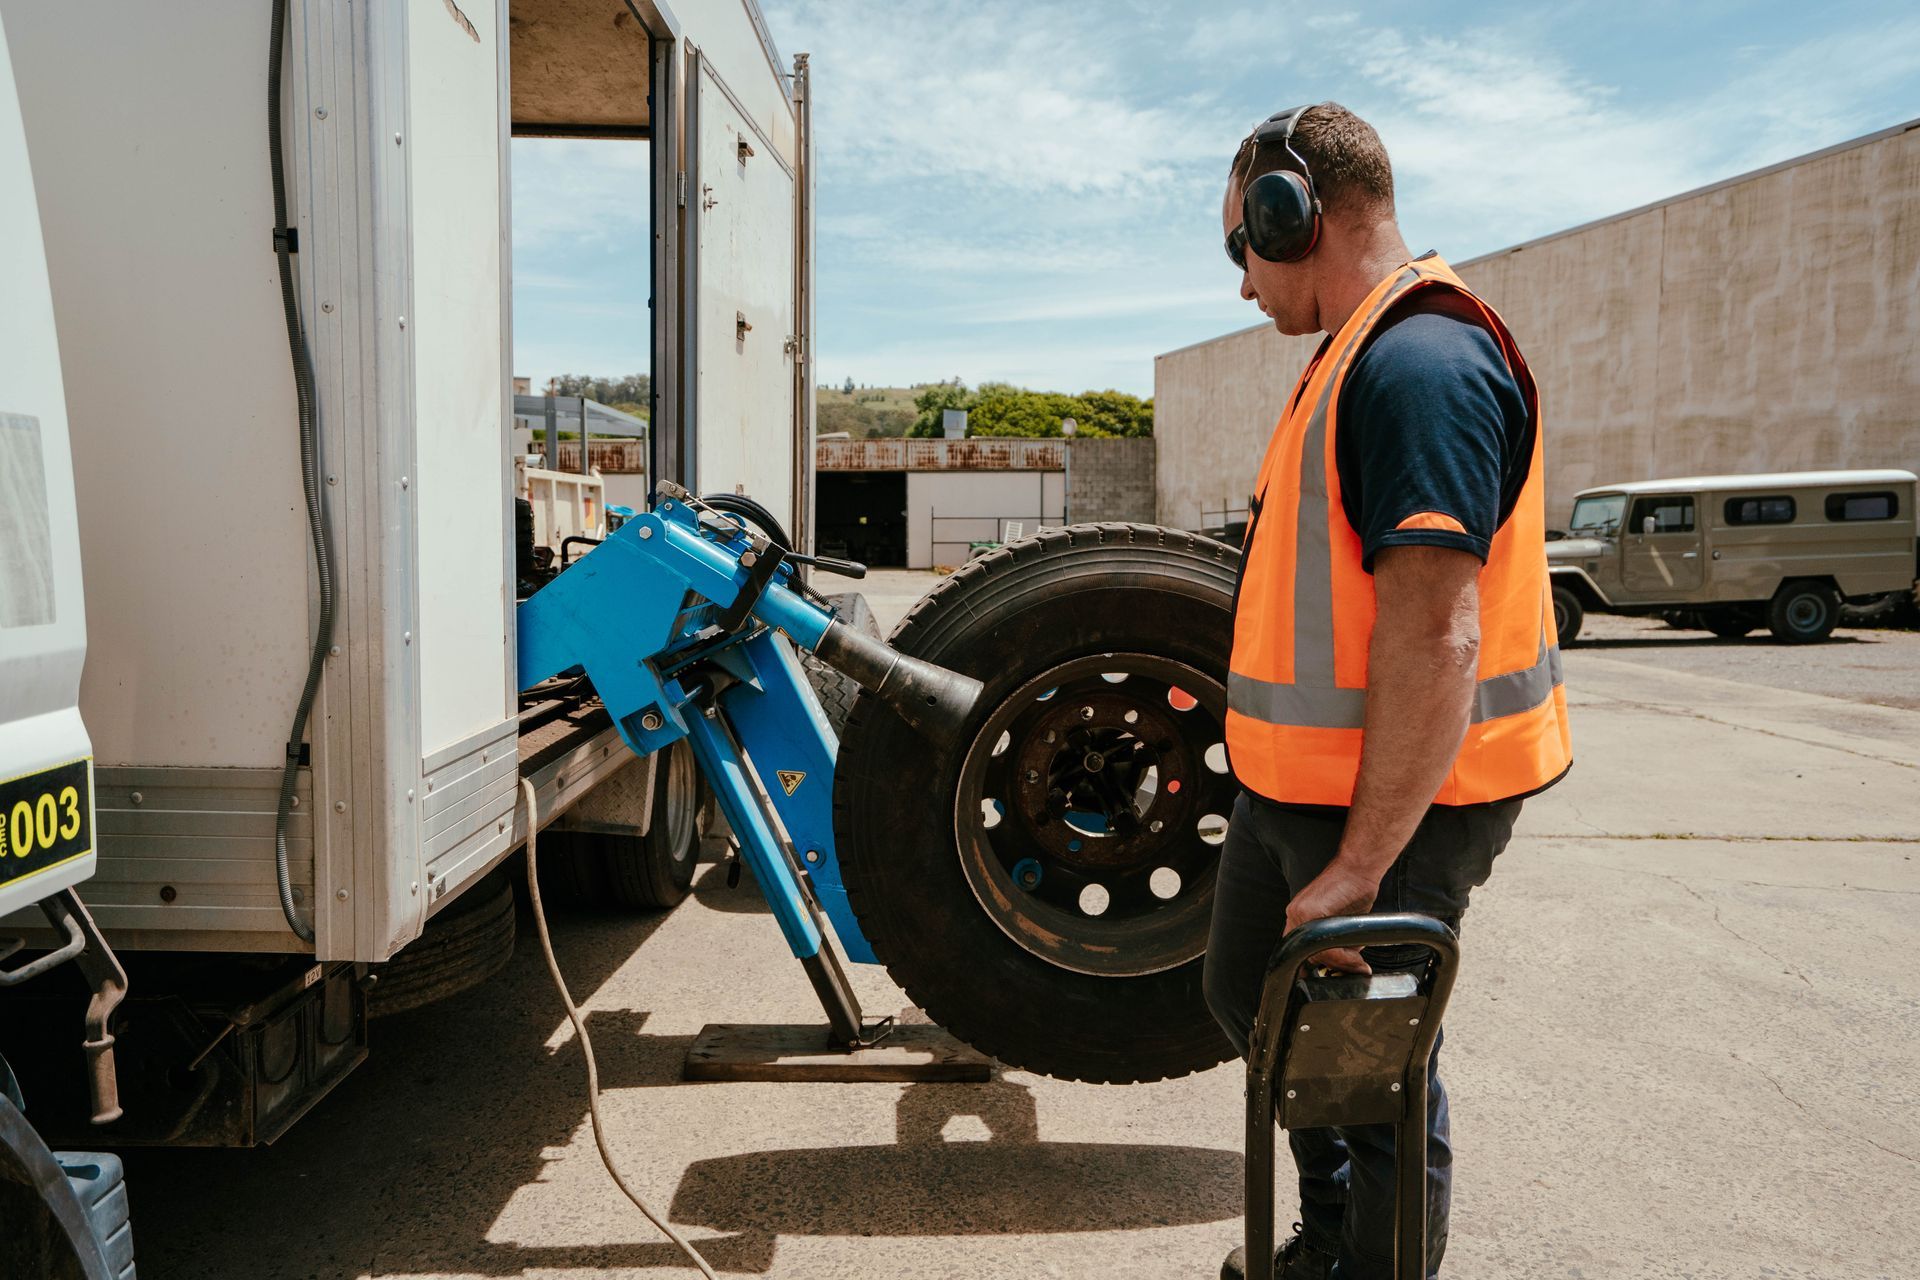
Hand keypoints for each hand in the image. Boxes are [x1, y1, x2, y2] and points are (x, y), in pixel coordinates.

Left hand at [1284, 860, 1382, 974]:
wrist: (1358, 868)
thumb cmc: (1352, 892)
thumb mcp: (1339, 923)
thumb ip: (1333, 942)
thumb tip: (1338, 967)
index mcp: (1298, 917)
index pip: (1300, 951)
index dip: (1316, 964)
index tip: (1332, 973)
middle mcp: (1294, 915)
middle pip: (1309, 957)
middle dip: (1334, 966)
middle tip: (1355, 966)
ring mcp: (1300, 913)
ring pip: (1317, 954)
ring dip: (1341, 963)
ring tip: (1358, 963)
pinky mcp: (1311, 912)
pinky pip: (1325, 947)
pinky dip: (1343, 957)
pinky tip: (1356, 957)